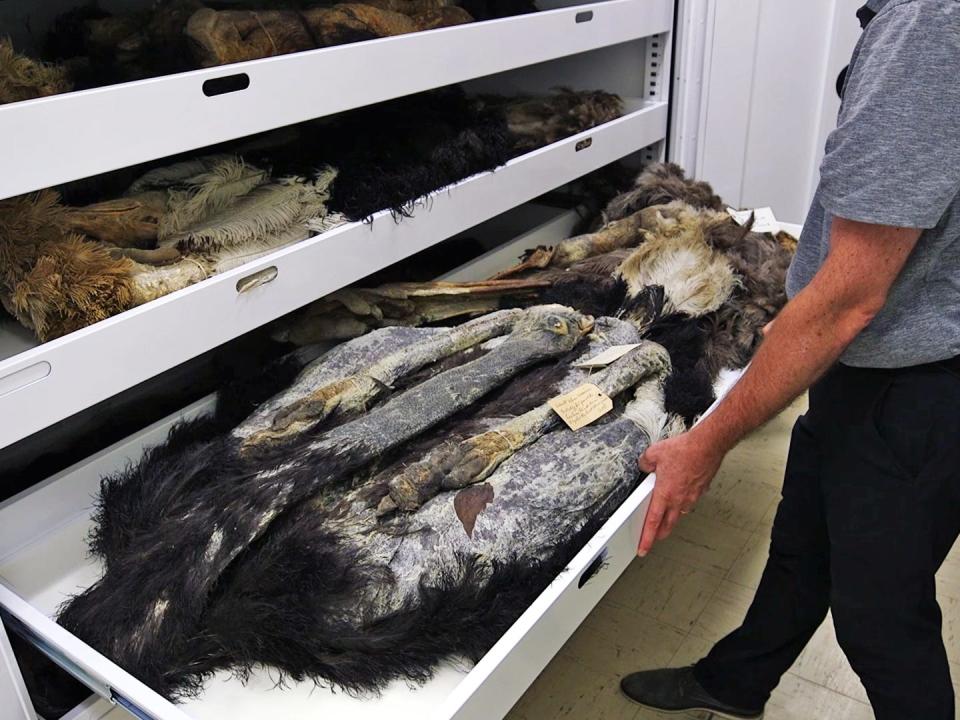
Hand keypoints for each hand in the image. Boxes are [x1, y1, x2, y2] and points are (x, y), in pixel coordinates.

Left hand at [636, 428, 725, 556]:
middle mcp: (678, 500)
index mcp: (665, 494)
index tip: (643, 548)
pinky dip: (682, 503)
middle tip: (653, 538)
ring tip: (665, 518)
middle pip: (667, 524)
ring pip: (678, 514)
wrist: (707, 446)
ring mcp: (691, 497)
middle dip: (659, 534)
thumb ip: (645, 463)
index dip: (646, 538)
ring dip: (671, 518)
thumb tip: (644, 465)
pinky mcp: (700, 491)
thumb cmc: (685, 450)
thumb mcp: (654, 453)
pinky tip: (680, 497)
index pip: (652, 522)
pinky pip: (689, 502)